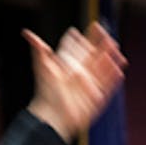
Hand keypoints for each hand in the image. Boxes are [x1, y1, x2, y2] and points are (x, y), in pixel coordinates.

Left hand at [25, 22, 126, 141]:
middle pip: (93, 56)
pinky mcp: (96, 98)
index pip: (78, 48)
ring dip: (109, 58)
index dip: (83, 38)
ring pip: (102, 69)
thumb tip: (27, 33)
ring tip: (115, 46)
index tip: (92, 27)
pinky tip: (119, 69)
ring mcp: (89, 85)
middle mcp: (80, 74)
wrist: (53, 117)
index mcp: (69, 66)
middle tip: (106, 33)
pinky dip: (113, 78)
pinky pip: (107, 86)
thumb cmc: (46, 94)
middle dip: (100, 44)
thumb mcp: (42, 68)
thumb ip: (39, 50)